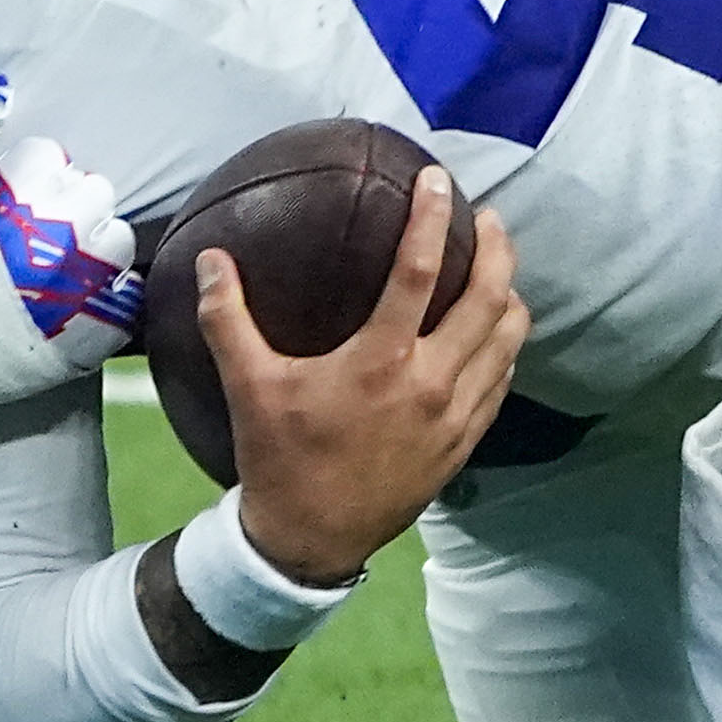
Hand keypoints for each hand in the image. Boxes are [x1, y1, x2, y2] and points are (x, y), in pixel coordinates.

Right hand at [0, 75, 142, 402]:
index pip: (50, 155)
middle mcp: (65, 238)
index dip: (21, 176)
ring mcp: (86, 288)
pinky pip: (126, 294)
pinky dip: (105, 294)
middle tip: (25, 232)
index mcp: (24, 199)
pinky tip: (67, 299)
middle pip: (94, 190)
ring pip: (117, 240)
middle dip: (63, 203)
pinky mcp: (97, 332)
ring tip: (50, 264)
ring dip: (91, 245)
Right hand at [196, 166, 527, 584]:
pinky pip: (502, 382)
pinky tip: (495, 334)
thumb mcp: (248, 386)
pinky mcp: (463, 443)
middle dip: (498, 250)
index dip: (433, 218)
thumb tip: (211, 260)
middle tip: (489, 219)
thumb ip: (228, 318)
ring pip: (508, 340)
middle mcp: (430, 383)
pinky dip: (505, 347)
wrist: (310, 541)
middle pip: (489, 299)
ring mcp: (455, 416)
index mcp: (380, 361)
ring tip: (500, 270)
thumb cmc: (280, 459)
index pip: (419, 270)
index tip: (440, 180)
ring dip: (510, 296)